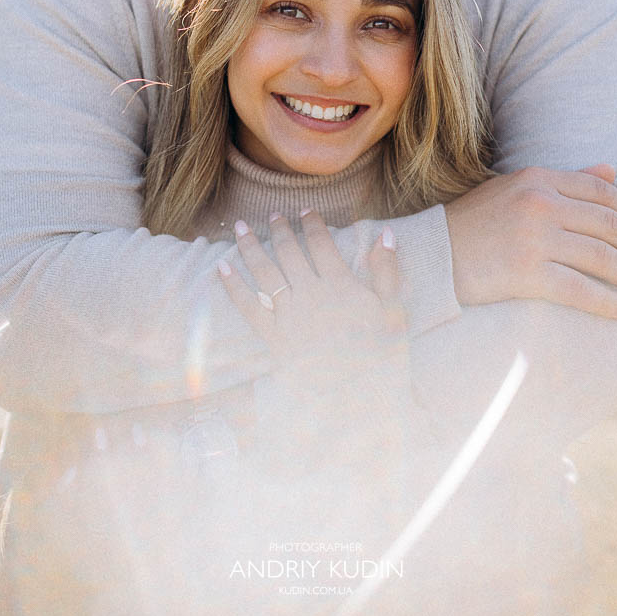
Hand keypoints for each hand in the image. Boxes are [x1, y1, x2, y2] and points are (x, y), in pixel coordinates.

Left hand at [218, 209, 406, 390]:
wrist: (362, 404)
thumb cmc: (384, 359)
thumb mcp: (393, 312)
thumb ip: (387, 271)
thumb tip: (385, 233)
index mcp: (341, 285)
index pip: (321, 244)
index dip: (312, 224)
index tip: (305, 211)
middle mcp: (311, 295)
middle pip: (289, 253)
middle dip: (279, 230)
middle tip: (272, 214)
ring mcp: (290, 316)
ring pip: (265, 272)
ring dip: (251, 247)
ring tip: (240, 228)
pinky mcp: (274, 339)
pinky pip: (248, 307)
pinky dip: (233, 286)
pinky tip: (222, 268)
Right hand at [446, 164, 616, 318]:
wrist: (428, 255)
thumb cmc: (472, 223)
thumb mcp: (515, 188)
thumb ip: (565, 180)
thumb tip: (612, 171)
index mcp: (537, 178)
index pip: (601, 192)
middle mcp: (539, 204)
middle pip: (609, 225)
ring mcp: (533, 238)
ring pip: (601, 257)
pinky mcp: (525, 273)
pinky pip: (579, 289)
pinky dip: (608, 301)